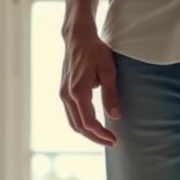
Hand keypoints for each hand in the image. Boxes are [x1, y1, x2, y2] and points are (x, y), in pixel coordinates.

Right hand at [60, 26, 120, 146]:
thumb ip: (111, 94)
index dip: (101, 134)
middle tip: (112, 142)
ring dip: (88, 133)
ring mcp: (63, 94)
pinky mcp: (64, 92)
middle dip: (95, 138)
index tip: (114, 140)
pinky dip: (82, 124)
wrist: (78, 37)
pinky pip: (71, 114)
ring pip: (73, 122)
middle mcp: (67, 95)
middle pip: (79, 127)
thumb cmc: (95, 50)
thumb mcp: (108, 70)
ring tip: (104, 137)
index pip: (88, 122)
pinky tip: (94, 126)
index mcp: (78, 91)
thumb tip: (116, 116)